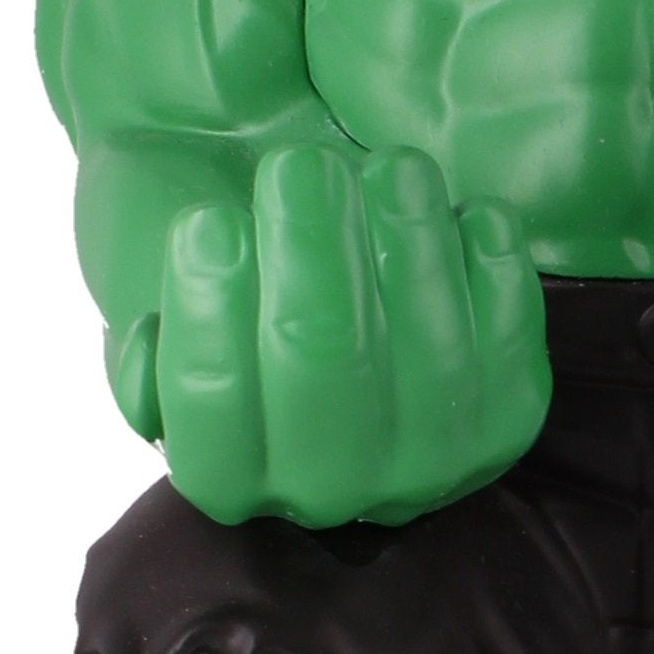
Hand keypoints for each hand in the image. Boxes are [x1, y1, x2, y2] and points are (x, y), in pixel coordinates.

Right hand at [116, 142, 549, 528]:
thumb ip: (143, 319)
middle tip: (300, 166)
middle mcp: (324, 488)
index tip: (209, 221)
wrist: (323, 291)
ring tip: (391, 168)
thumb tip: (149, 350)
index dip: (211, 315)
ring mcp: (423, 463)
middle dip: (315, 257)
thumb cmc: (230, 273)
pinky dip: (490, 270)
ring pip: (427, 356)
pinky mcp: (505, 418)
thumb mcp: (152, 301)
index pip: (211, 409)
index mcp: (224, 472)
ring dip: (412, 246)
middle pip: (324, 370)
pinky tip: (462, 211)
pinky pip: (509, 341)